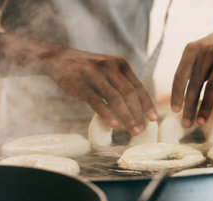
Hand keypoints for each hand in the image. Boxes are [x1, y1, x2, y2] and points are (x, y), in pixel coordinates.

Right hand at [41, 45, 157, 134]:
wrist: (59, 59)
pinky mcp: (80, 84)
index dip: (147, 104)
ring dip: (126, 116)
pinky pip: (96, 101)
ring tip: (132, 130)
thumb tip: (137, 107)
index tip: (153, 118)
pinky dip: (106, 114)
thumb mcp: (108, 69)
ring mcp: (95, 75)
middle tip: (142, 129)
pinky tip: (113, 124)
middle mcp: (110, 67)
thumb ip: (122, 83)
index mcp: (120, 64)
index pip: (138, 86)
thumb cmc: (89, 69)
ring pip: (115, 98)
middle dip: (138, 113)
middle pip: (129, 93)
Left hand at [170, 26, 212, 127]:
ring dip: (206, 106)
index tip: (175, 111)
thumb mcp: (195, 54)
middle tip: (186, 124)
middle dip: (190, 106)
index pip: (180, 75)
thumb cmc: (210, 52)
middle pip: (196, 83)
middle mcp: (206, 52)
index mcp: (191, 50)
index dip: (177, 94)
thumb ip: (187, 73)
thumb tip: (179, 102)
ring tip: (201, 122)